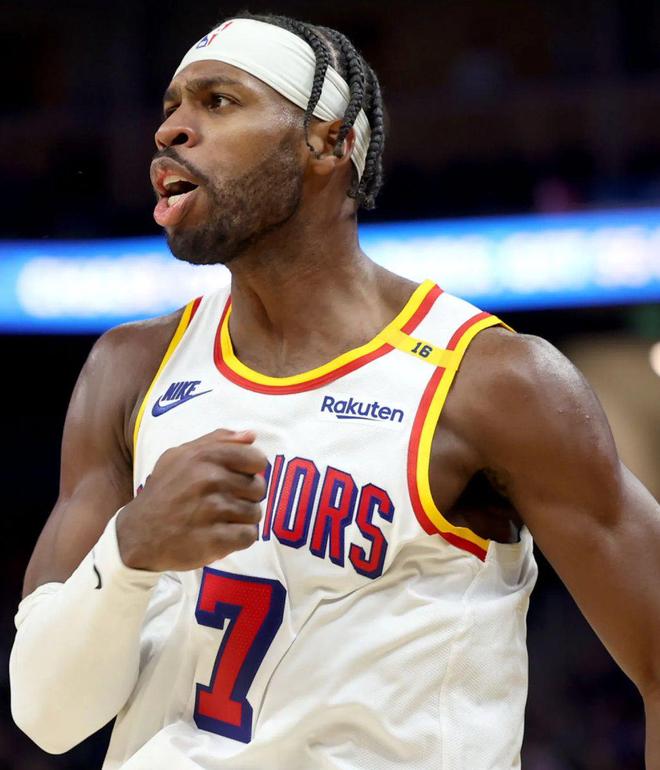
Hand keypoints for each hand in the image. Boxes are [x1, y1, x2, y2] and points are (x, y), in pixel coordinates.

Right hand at [116, 429, 266, 570]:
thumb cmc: (165, 491)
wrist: (137, 534)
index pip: (257, 459)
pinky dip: (239, 538)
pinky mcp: (213, 540)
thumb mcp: (181, 456)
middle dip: (246, 497)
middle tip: (223, 503)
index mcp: (205, 456)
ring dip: (241, 519)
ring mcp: (211, 510)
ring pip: (255, 513)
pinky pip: (249, 536)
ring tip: (219, 520)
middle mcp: (209, 479)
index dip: (251, 471)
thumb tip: (251, 436)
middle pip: (259, 488)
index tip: (236, 479)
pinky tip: (221, 535)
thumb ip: (218, 441)